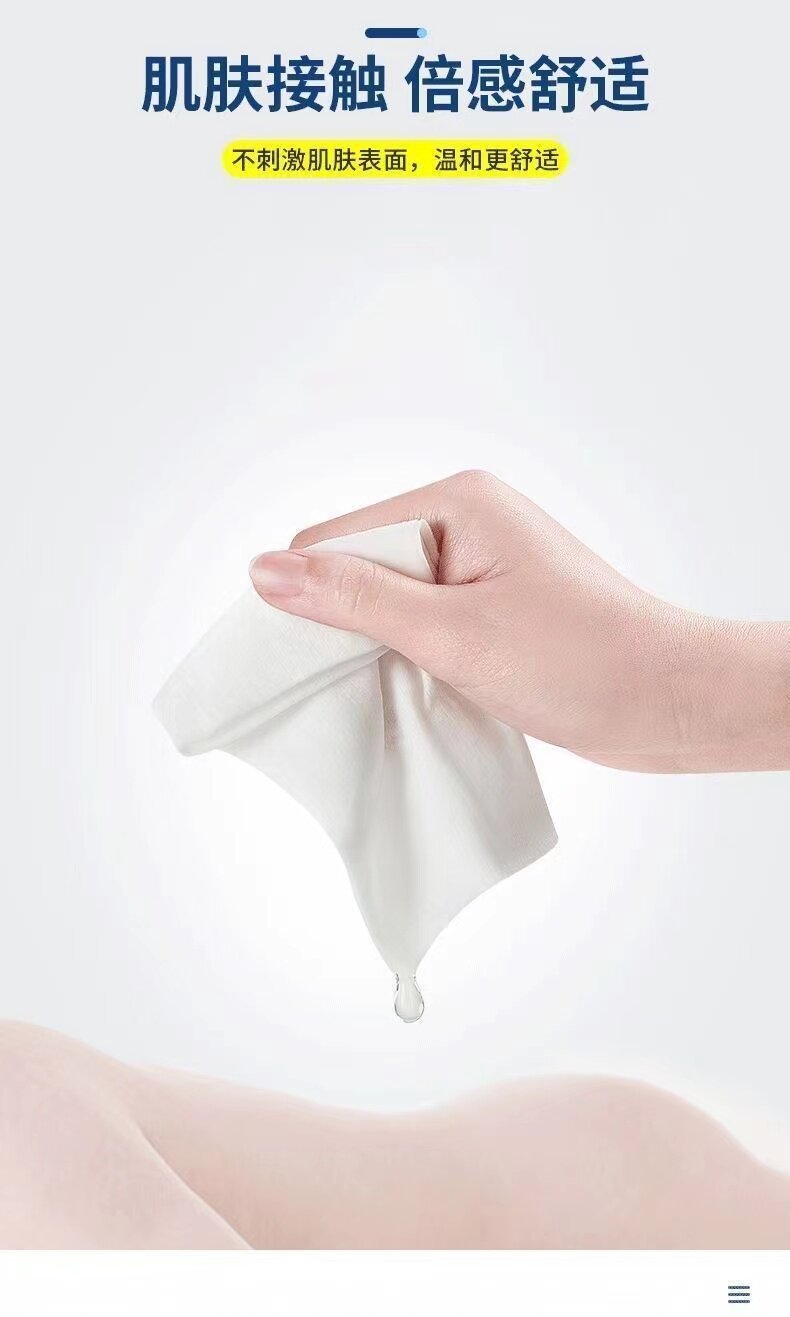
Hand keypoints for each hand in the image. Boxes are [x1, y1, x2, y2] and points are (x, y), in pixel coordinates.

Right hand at [249, 471, 789, 771]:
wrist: (672, 702)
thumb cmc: (580, 663)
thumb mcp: (452, 634)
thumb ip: (356, 600)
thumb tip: (265, 570)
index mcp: (458, 501)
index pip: (337, 539)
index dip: (311, 599)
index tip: (307, 664)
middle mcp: (467, 518)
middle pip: (360, 566)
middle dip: (349, 625)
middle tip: (362, 684)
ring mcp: (483, 561)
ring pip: (390, 600)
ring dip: (382, 646)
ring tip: (402, 689)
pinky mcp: (494, 601)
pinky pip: (424, 620)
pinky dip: (412, 656)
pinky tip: (422, 689)